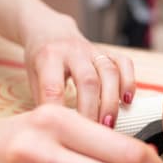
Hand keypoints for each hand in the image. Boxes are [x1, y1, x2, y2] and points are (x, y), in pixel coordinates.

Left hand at [22, 11, 135, 126]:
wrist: (49, 29)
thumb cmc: (41, 60)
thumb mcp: (32, 77)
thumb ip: (43, 100)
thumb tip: (53, 130)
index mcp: (48, 57)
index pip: (54, 87)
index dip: (60, 112)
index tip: (64, 133)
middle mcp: (73, 51)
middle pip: (88, 81)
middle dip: (92, 110)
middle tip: (91, 133)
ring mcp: (93, 50)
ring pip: (109, 72)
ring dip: (111, 101)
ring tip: (109, 125)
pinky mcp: (108, 51)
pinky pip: (124, 63)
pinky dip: (129, 82)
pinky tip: (127, 101)